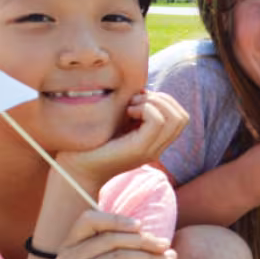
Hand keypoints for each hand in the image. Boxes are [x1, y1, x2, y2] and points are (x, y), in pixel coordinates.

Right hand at [45, 210, 174, 258]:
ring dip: (152, 256)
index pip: (88, 220)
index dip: (115, 219)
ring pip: (124, 258)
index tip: (140, 225)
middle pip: (113, 239)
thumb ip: (103, 253)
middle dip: (144, 240)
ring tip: (171, 257)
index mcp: (65, 250)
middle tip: (166, 244)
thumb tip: (144, 232)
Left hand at [57, 90, 189, 190]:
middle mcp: (157, 148)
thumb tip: (141, 89)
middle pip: (182, 117)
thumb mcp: (116, 123)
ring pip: (175, 118)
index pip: (180, 117)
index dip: (164, 101)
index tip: (137, 101)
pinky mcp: (139, 149)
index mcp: (154, 142)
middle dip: (162, 99)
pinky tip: (127, 112)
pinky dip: (145, 108)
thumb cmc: (90, 144)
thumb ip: (132, 110)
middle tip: (135, 102)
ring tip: (131, 106)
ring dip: (154, 103)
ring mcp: (150, 150)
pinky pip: (158, 121)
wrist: (77, 169)